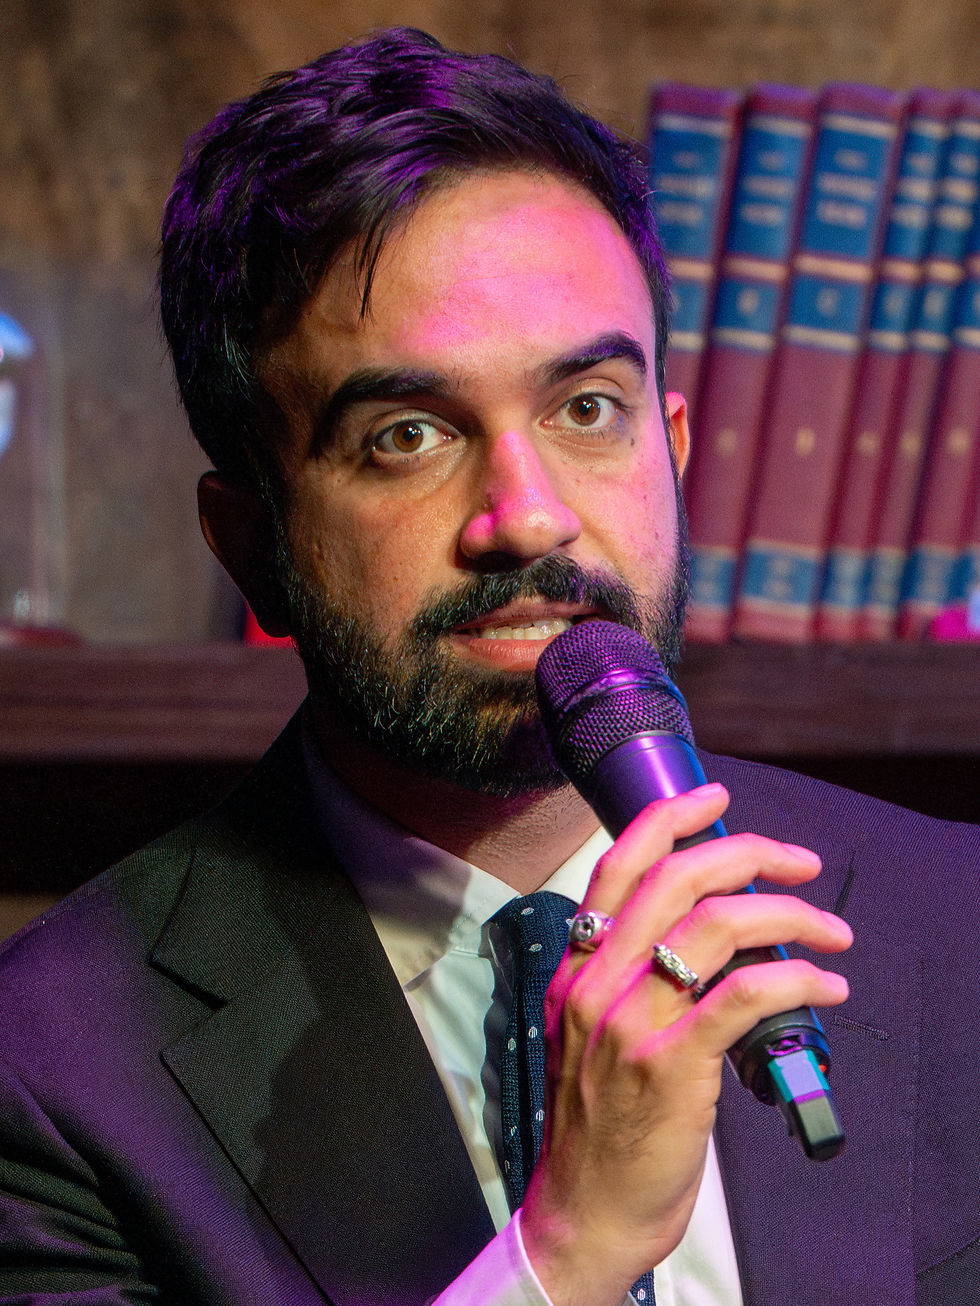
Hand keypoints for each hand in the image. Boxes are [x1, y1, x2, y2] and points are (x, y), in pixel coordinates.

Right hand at [520, 783, 851, 1305]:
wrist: (582, 1209)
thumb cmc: (596, 1124)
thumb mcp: (585, 1034)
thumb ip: (623, 980)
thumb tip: (703, 937)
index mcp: (577, 969)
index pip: (618, 867)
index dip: (671, 818)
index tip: (716, 798)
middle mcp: (597, 982)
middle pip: (679, 879)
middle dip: (751, 852)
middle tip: (800, 861)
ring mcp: (631, 1021)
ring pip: (720, 924)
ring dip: (792, 914)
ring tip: (831, 930)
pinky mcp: (671, 1065)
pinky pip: (747, 994)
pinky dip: (799, 978)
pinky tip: (827, 986)